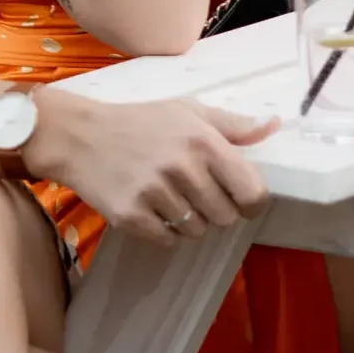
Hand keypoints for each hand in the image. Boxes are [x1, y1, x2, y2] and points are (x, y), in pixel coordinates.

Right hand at [22, 90, 275, 246]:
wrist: (80, 136)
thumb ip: (233, 124)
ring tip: (171, 196)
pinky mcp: (131, 217)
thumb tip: (274, 125)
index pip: (251, 193)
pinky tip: (153, 208)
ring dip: (190, 220)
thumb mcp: (188, 111)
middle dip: (218, 209)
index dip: (253, 202)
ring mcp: (156, 195)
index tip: (243, 200)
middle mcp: (183, 169)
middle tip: (198, 193)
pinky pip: (168, 241)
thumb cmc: (140, 121)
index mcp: (203, 142)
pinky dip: (165, 231)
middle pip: (226, 217)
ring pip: (197, 231)